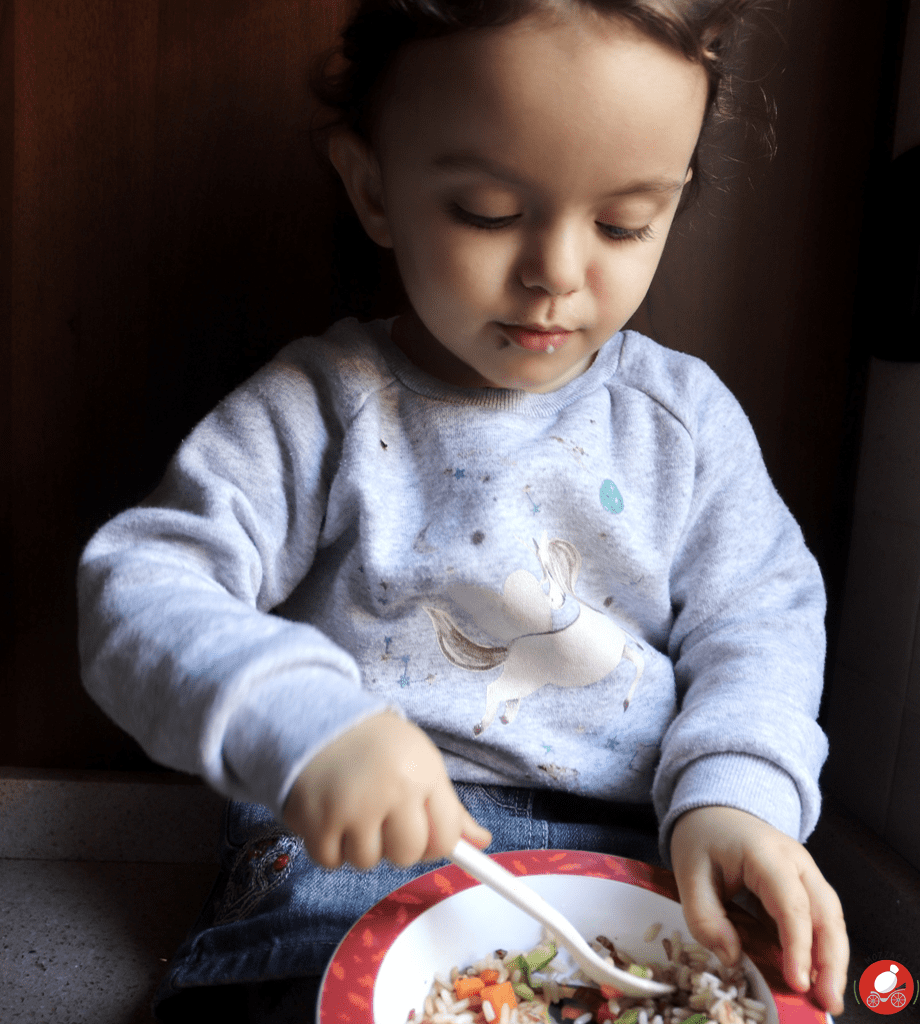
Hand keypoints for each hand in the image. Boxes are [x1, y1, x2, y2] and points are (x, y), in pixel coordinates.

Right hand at [283, 711, 491, 869]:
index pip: (445, 838)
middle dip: (397, 844)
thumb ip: (450, 807)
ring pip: (367, 861)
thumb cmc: (378, 745)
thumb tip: (483, 842)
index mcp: (422, 774)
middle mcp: (390, 791)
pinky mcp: (316, 820)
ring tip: (354, 810)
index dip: (435, 842)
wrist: (318, 718)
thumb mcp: (421, 762)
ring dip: (360, 845)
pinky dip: (330, 847)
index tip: (422, 832)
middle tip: (383, 816)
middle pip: (407, 855)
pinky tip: (331, 816)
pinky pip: (330, 861)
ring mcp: (351, 807)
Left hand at [670, 805, 847, 1015]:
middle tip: (827, 1003)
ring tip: (828, 999)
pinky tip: (817, 978)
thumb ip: (705, 917)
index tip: (797, 982)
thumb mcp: (688, 873)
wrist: (716, 811)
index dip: (797, 945)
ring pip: (832, 916)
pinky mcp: (806, 885)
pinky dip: (824, 949)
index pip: (791, 903)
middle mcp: (797, 861)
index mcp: (765, 854)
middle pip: (825, 912)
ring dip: (834, 959)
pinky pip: (822, 918)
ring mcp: (806, 872)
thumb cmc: (703, 839)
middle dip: (831, 960)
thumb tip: (732, 958)